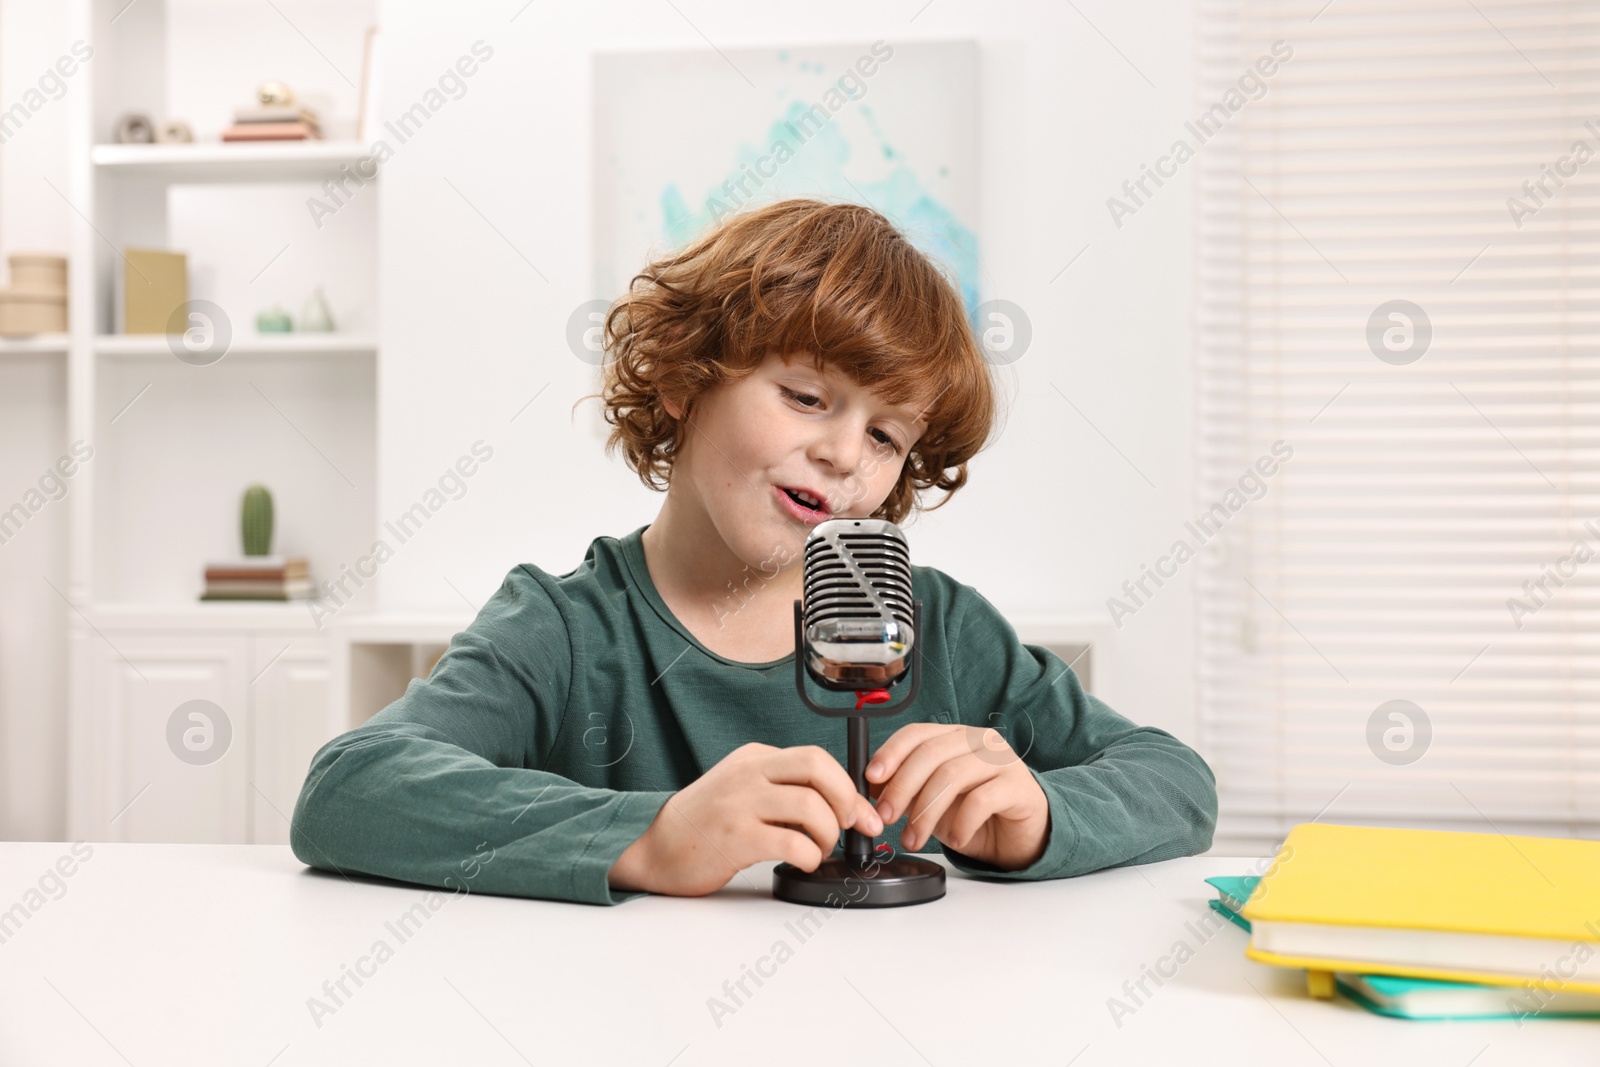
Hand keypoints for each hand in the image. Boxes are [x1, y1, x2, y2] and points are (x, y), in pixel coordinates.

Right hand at [608, 742, 884, 896]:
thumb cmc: (703, 824)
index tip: (861, 813)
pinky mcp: (735, 838)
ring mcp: (739, 803)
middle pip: (818, 767)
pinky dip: (809, 855)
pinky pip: (792, 842)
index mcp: (753, 758)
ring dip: (827, 835)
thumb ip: (781, 789)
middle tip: (850, 827)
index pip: (815, 758)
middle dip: (847, 799)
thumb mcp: (742, 789)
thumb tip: (841, 805)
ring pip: (811, 805)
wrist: (653, 848)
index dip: (848, 786)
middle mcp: (748, 773)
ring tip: (816, 851)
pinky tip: (800, 862)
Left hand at [867, 723, 1049, 871]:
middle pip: (930, 754)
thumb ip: (908, 790)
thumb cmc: (975, 815)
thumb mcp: (934, 802)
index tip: (871, 779)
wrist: (1020, 837)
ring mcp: (1001, 761)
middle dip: (901, 787)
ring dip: (925, 812)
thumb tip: (872, 790)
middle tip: (885, 817)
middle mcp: (978, 741)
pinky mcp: (1019, 786)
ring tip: (913, 838)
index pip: (917, 733)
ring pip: (952, 776)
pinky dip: (961, 823)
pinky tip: (955, 840)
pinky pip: (981, 800)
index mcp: (954, 737)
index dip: (890, 753)